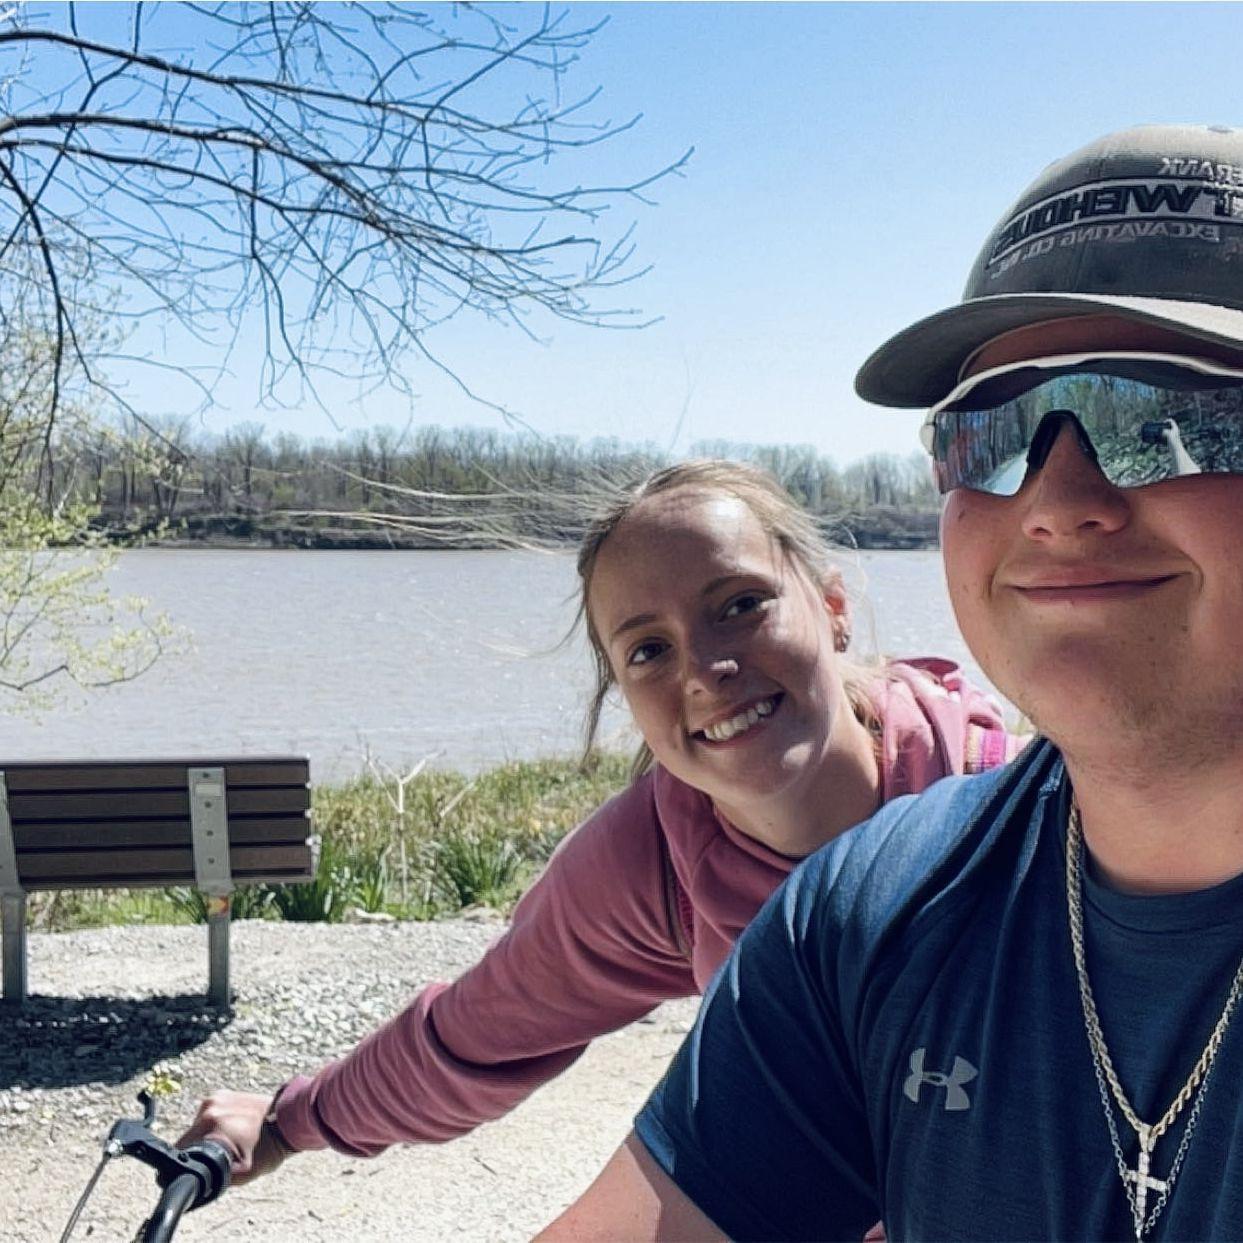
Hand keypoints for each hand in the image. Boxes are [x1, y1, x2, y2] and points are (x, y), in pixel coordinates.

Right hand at [177, 1090, 291, 1185]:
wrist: (290, 1121)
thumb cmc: (269, 1148)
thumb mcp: (241, 1173)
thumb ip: (213, 1178)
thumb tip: (194, 1183)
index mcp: (209, 1123)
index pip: (181, 1152)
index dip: (187, 1166)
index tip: (199, 1171)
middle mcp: (209, 1106)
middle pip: (189, 1139)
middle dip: (199, 1151)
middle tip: (223, 1156)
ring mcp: (216, 1097)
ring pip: (198, 1128)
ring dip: (208, 1137)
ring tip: (232, 1142)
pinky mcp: (223, 1094)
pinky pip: (209, 1116)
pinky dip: (216, 1125)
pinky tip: (234, 1131)